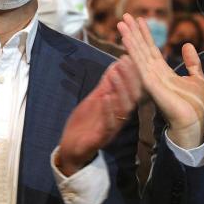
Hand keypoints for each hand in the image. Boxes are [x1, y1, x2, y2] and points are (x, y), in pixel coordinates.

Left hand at [58, 56, 141, 175]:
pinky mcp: (101, 138)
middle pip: (131, 96)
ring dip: (120, 90)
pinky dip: (108, 109)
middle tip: (126, 60)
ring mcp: (112, 128)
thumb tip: (116, 64)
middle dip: (129, 77)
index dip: (132, 73)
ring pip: (122, 109)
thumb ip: (106, 85)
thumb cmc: (86, 123)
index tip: (129, 55)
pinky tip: (106, 97)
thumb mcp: (95, 99)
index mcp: (119, 108)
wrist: (71, 148)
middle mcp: (119, 117)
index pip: (132, 88)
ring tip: (117, 74)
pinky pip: (108, 124)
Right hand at [117, 14, 203, 148]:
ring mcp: (150, 77)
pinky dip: (132, 50)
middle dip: (133, 32)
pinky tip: (126, 39)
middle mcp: (154, 72)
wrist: (193, 121)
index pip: (152, 49)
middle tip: (124, 15)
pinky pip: (139, 64)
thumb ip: (192, 62)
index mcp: (164, 71)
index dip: (145, 34)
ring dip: (129, 37)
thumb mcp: (198, 78)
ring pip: (138, 53)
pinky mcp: (149, 83)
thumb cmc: (195, 104)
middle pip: (142, 48)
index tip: (140, 19)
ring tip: (121, 23)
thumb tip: (188, 45)